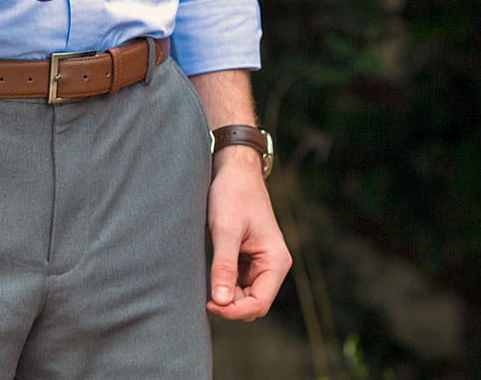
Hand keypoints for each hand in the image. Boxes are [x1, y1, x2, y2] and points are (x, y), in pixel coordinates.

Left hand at [205, 148, 290, 319]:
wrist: (235, 170)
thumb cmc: (233, 194)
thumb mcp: (226, 230)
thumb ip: (224, 266)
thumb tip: (220, 302)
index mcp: (276, 261)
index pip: (259, 303)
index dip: (234, 310)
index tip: (209, 303)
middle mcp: (273, 265)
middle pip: (253, 303)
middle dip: (230, 304)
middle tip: (205, 293)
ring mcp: (262, 263)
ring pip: (245, 296)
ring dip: (226, 294)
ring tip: (207, 277)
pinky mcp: (250, 259)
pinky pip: (239, 283)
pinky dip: (225, 283)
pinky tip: (211, 271)